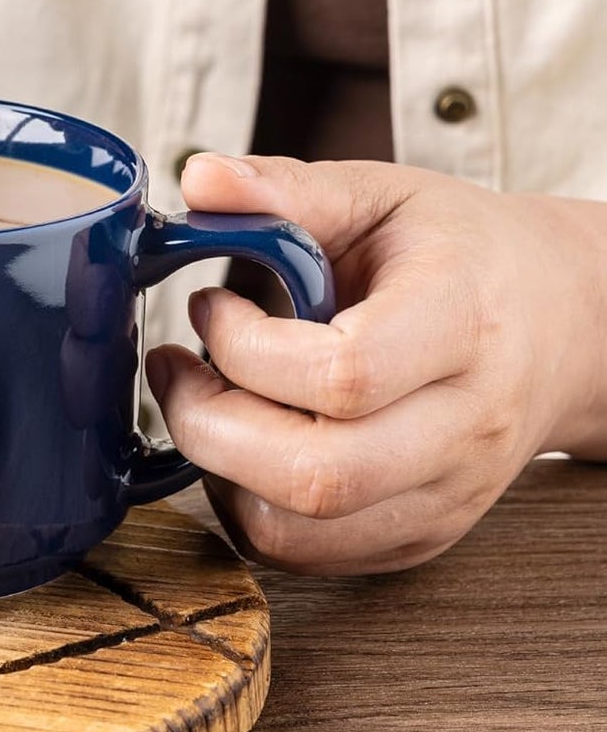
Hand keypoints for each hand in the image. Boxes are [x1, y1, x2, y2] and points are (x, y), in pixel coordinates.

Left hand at [145, 155, 605, 575]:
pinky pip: (304, 555)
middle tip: (173, 368)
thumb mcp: (382, 195)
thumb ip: (289, 188)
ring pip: (300, 529)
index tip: (210, 304)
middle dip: (207, 424)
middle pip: (316, 475)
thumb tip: (198, 177)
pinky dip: (245, 505)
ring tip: (204, 401)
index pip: (345, 374)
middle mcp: (463, 426)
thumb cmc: (459, 254)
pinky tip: (240, 444)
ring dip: (217, 471)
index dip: (245, 347)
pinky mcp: (418, 537)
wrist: (559, 324)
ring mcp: (445, 495)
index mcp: (462, 324)